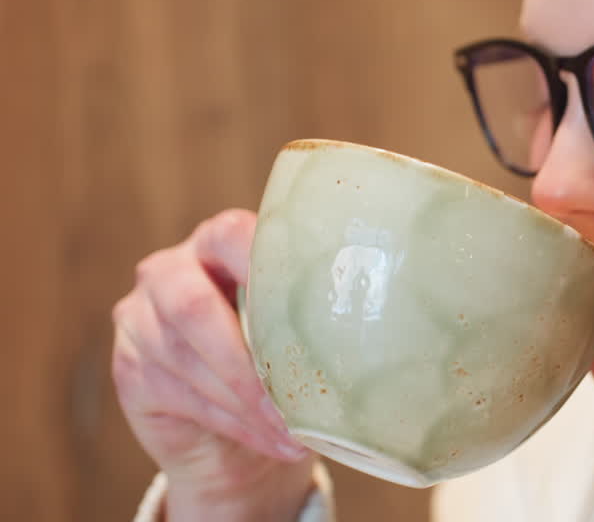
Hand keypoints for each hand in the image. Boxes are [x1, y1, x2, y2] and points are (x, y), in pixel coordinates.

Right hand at [112, 209, 315, 520]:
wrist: (235, 420)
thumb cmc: (278, 353)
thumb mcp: (296, 319)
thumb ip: (314, 304)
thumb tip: (382, 315)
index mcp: (217, 240)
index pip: (231, 235)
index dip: (262, 264)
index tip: (304, 302)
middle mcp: (168, 271)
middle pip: (194, 307)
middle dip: (247, 361)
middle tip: (295, 399)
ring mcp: (140, 318)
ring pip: (188, 361)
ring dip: (249, 404)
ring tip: (297, 432)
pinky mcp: (130, 369)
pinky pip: (183, 398)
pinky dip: (238, 425)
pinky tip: (275, 440)